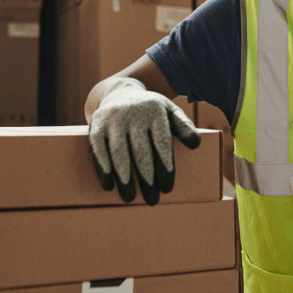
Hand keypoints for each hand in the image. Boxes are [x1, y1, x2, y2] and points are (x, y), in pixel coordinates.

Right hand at [88, 77, 200, 204]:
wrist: (121, 92)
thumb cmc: (151, 110)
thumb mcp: (170, 112)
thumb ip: (184, 127)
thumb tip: (196, 144)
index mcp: (155, 111)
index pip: (162, 143)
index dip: (165, 167)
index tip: (167, 188)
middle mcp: (134, 113)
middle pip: (141, 151)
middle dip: (146, 178)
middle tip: (152, 199)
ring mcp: (113, 118)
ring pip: (119, 152)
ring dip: (124, 177)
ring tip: (130, 197)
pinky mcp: (96, 124)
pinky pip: (98, 148)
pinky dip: (102, 167)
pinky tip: (108, 184)